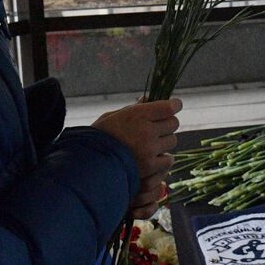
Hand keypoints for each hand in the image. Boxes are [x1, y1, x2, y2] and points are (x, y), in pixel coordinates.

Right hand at [92, 98, 181, 217]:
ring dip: (165, 141)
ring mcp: (149, 149)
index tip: (173, 106)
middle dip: (167, 124)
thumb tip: (148, 98)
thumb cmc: (100, 136)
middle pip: (173, 123)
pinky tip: (152, 158)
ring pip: (172, 140)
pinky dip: (163, 158)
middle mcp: (146, 131)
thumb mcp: (113, 116)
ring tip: (151, 144)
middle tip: (157, 127)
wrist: (90, 164)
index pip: (169, 107)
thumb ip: (134, 108)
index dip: (174, 105)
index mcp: (137, 114)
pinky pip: (168, 159)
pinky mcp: (150, 166)